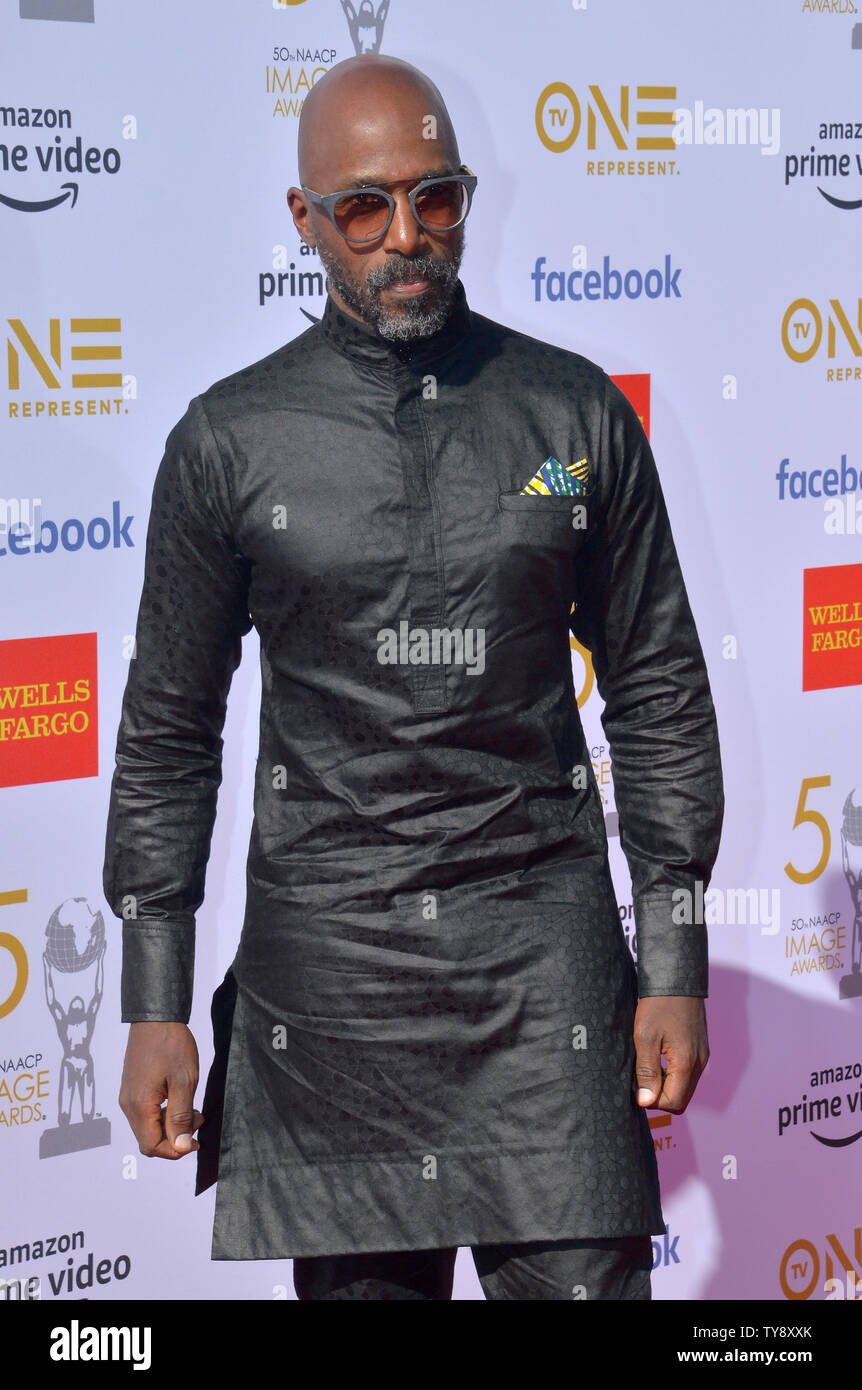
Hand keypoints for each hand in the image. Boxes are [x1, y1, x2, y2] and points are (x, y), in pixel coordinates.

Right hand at [119, 1021, 203, 1158]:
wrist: (155, 1017)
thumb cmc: (170, 1045)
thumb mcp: (184, 1082)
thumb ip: (181, 1117)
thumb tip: (181, 1146)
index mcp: (138, 1106)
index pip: (151, 1147)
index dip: (175, 1151)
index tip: (195, 1141)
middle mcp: (128, 1105)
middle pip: (148, 1139)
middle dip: (175, 1138)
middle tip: (198, 1121)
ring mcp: (129, 1096)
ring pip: (148, 1126)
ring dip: (171, 1125)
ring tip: (193, 1110)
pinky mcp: (133, 1088)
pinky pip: (146, 1112)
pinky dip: (164, 1114)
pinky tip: (181, 1100)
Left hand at [633, 996, 708, 1113]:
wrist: (677, 978)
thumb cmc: (658, 1005)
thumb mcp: (645, 1037)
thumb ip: (647, 1071)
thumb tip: (646, 1102)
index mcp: (687, 1063)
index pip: (673, 1103)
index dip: (652, 1101)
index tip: (635, 1086)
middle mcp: (700, 1063)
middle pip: (681, 1099)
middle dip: (659, 1096)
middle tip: (639, 1078)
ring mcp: (702, 1056)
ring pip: (685, 1086)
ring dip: (665, 1085)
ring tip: (645, 1066)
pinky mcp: (700, 1049)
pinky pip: (688, 1073)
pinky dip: (672, 1074)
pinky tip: (657, 1058)